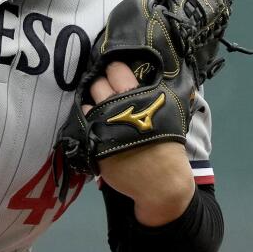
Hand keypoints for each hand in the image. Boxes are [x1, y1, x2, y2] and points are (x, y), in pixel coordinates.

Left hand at [83, 61, 195, 225]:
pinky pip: (83, 124)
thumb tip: (151, 73)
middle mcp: (116, 108)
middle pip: (98, 84)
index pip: (117, 70)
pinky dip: (88, 121)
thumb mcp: (169, 113)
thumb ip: (156, 93)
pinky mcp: (92, 142)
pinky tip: (96, 123)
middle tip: (107, 89)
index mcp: (138, 98)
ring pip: (87, 102)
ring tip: (100, 107)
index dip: (115, 69)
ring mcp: (102, 125)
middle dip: (101, 84)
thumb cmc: (168, 146)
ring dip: (92, 102)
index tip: (115, 71)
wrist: (162, 182)